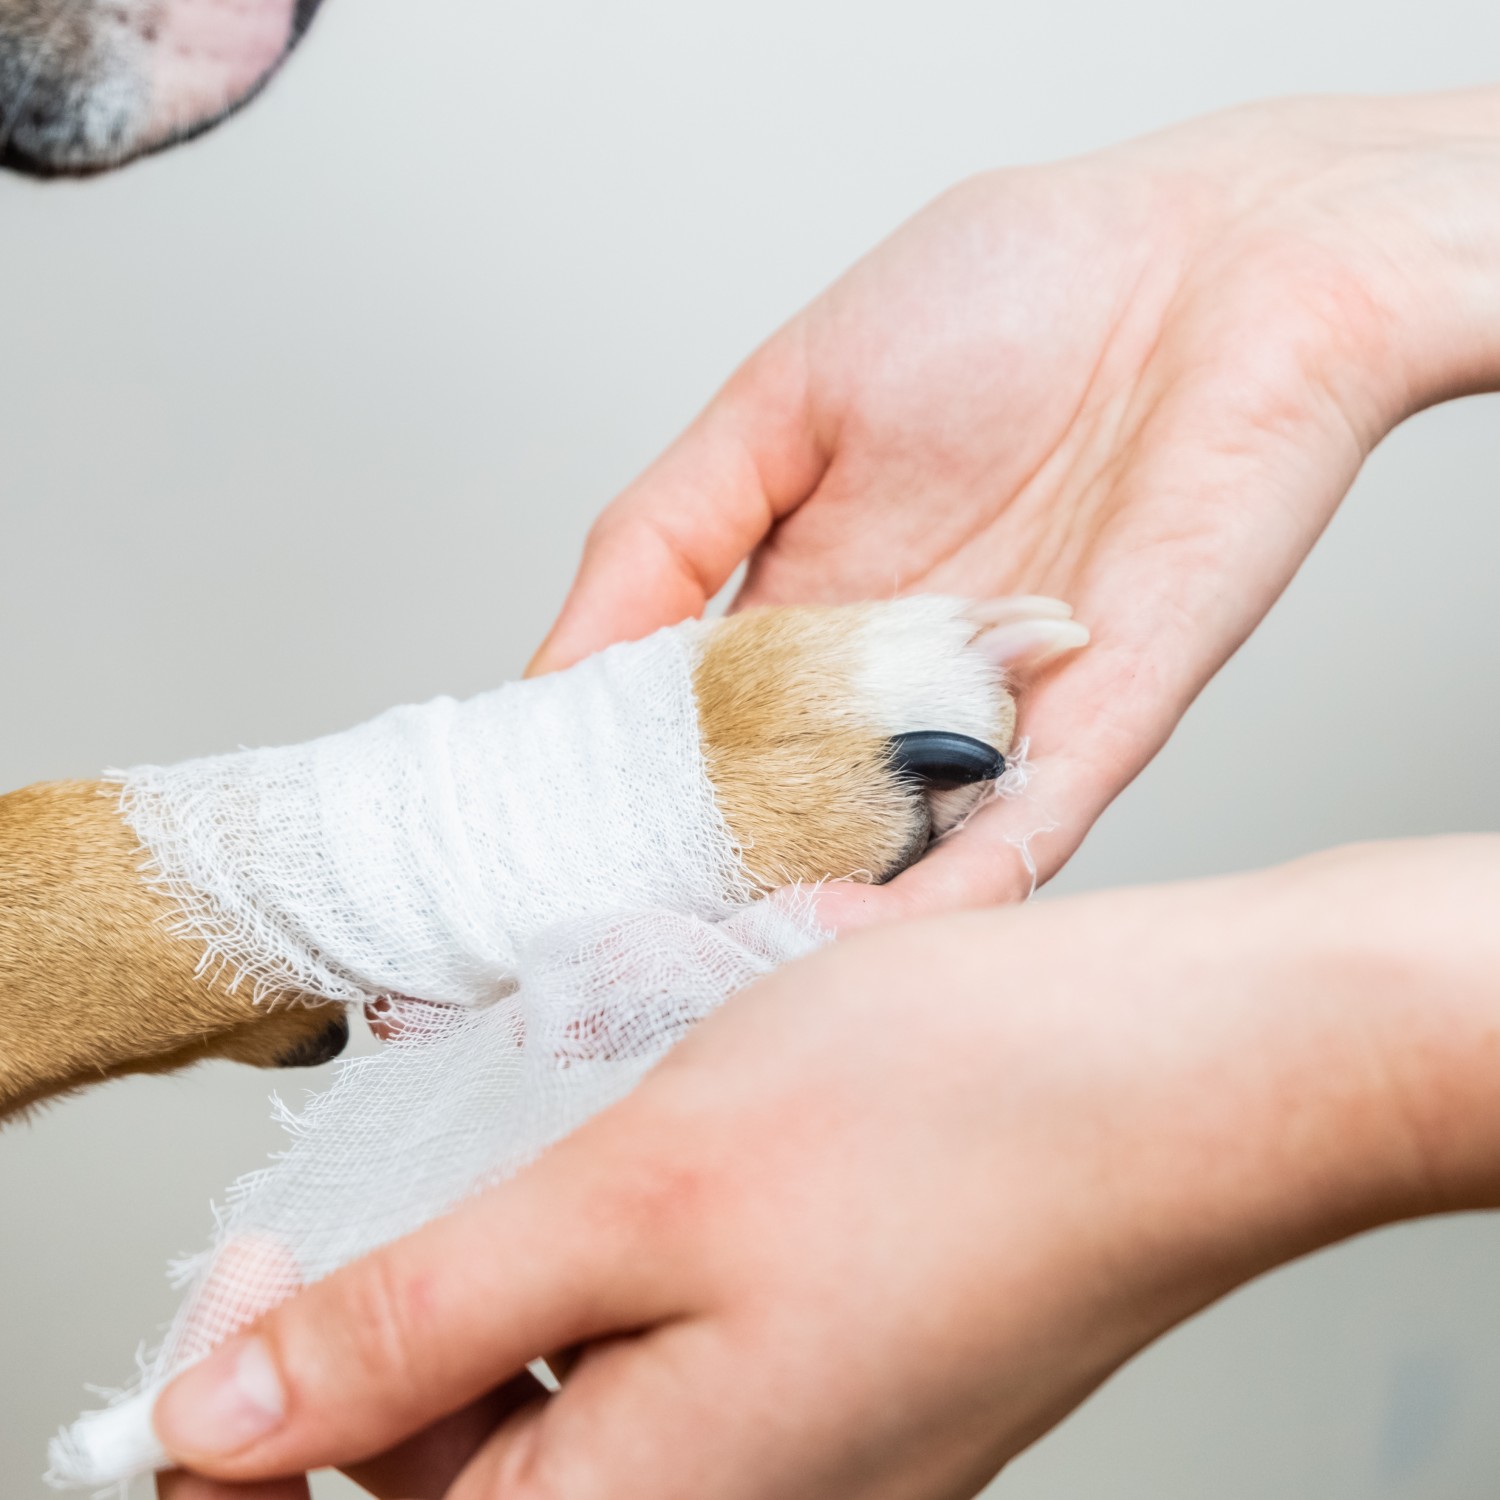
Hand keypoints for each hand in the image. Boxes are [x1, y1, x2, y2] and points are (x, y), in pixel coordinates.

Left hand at [153, 836, 1499, 1498]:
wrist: (1190, 1074)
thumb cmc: (955, 1120)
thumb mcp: (636, 1194)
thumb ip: (424, 1324)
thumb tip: (226, 1424)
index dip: (255, 1409)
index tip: (255, 1269)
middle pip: (469, 1462)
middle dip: (395, 1328)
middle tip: (404, 1179)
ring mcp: (797, 1455)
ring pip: (569, 1395)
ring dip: (517, 1280)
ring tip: (560, 1156)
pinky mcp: (841, 1379)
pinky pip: (669, 1348)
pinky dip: (616, 1262)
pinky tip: (650, 1171)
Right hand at [530, 90, 1499, 923]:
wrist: (1219, 261)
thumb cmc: (1008, 291)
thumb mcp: (779, 400)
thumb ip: (664, 537)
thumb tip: (546, 677)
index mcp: (807, 611)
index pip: (692, 742)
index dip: (616, 806)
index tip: (533, 866)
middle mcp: (893, 687)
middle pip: (778, 822)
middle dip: (694, 893)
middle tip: (590, 963)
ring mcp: (995, 719)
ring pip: (887, 862)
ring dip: (799, 922)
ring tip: (693, 979)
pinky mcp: (1103, 731)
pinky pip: (1014, 840)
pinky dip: (936, 900)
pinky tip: (843, 941)